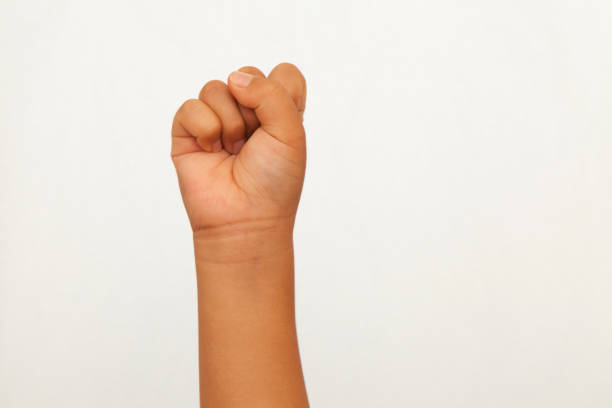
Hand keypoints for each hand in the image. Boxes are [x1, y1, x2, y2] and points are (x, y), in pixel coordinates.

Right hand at [171, 63, 306, 234]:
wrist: (245, 218)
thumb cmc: (273, 182)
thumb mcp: (291, 132)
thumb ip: (271, 93)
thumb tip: (233, 79)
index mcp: (278, 112)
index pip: (282, 74)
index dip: (281, 92)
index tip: (281, 125)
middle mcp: (248, 113)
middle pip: (246, 75)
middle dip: (253, 110)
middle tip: (254, 142)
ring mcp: (216, 120)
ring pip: (216, 88)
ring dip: (229, 123)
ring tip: (233, 150)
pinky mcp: (187, 132)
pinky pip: (191, 107)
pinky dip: (204, 129)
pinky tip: (211, 151)